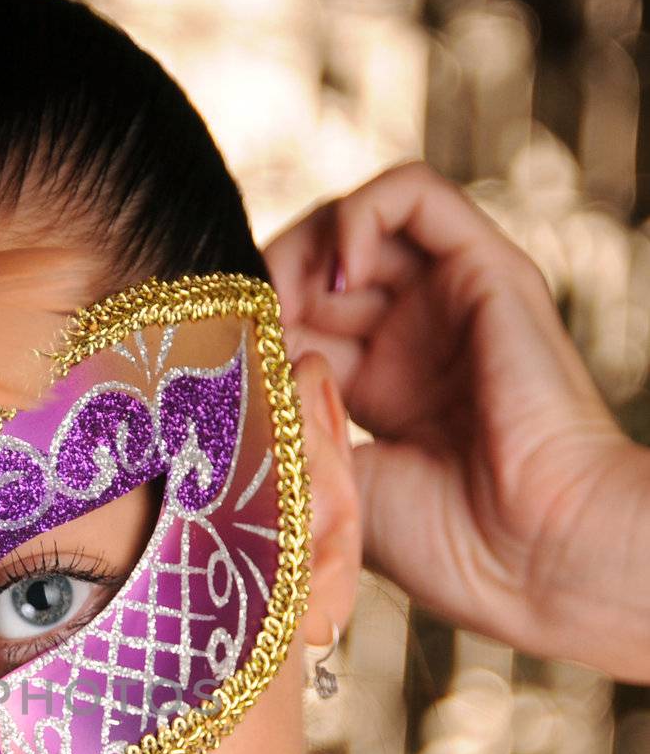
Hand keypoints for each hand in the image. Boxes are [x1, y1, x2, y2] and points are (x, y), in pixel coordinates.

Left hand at [264, 160, 649, 683]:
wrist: (531, 558)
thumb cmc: (441, 546)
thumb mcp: (331, 481)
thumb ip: (280, 423)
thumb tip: (224, 374)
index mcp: (375, 389)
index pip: (292, 319)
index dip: (250, 324)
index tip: (221, 358)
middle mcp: (411, 337)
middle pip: (315, 267)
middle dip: (266, 283)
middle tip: (244, 324)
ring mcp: (446, 301)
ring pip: (356, 224)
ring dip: (303, 246)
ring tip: (285, 299)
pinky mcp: (486, 269)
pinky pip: (415, 195)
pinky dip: (358, 213)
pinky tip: (333, 273)